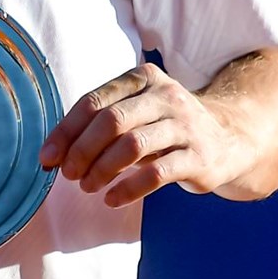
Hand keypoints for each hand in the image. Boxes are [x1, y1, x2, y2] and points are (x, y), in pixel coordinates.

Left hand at [40, 62, 255, 207]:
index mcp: (142, 79)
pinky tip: (111, 199)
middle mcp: (166, 97)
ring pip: (133, 146)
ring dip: (102, 170)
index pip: (94, 102)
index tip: (47, 158)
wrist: (230, 138)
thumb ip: (99, 124)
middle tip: (68, 174)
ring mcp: (186, 126)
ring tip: (87, 186)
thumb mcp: (137, 111)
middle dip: (82, 151)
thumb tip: (51, 155)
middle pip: (111, 122)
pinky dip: (128, 189)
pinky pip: (157, 174)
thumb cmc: (166, 125)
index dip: (66, 132)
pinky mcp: (199, 157)